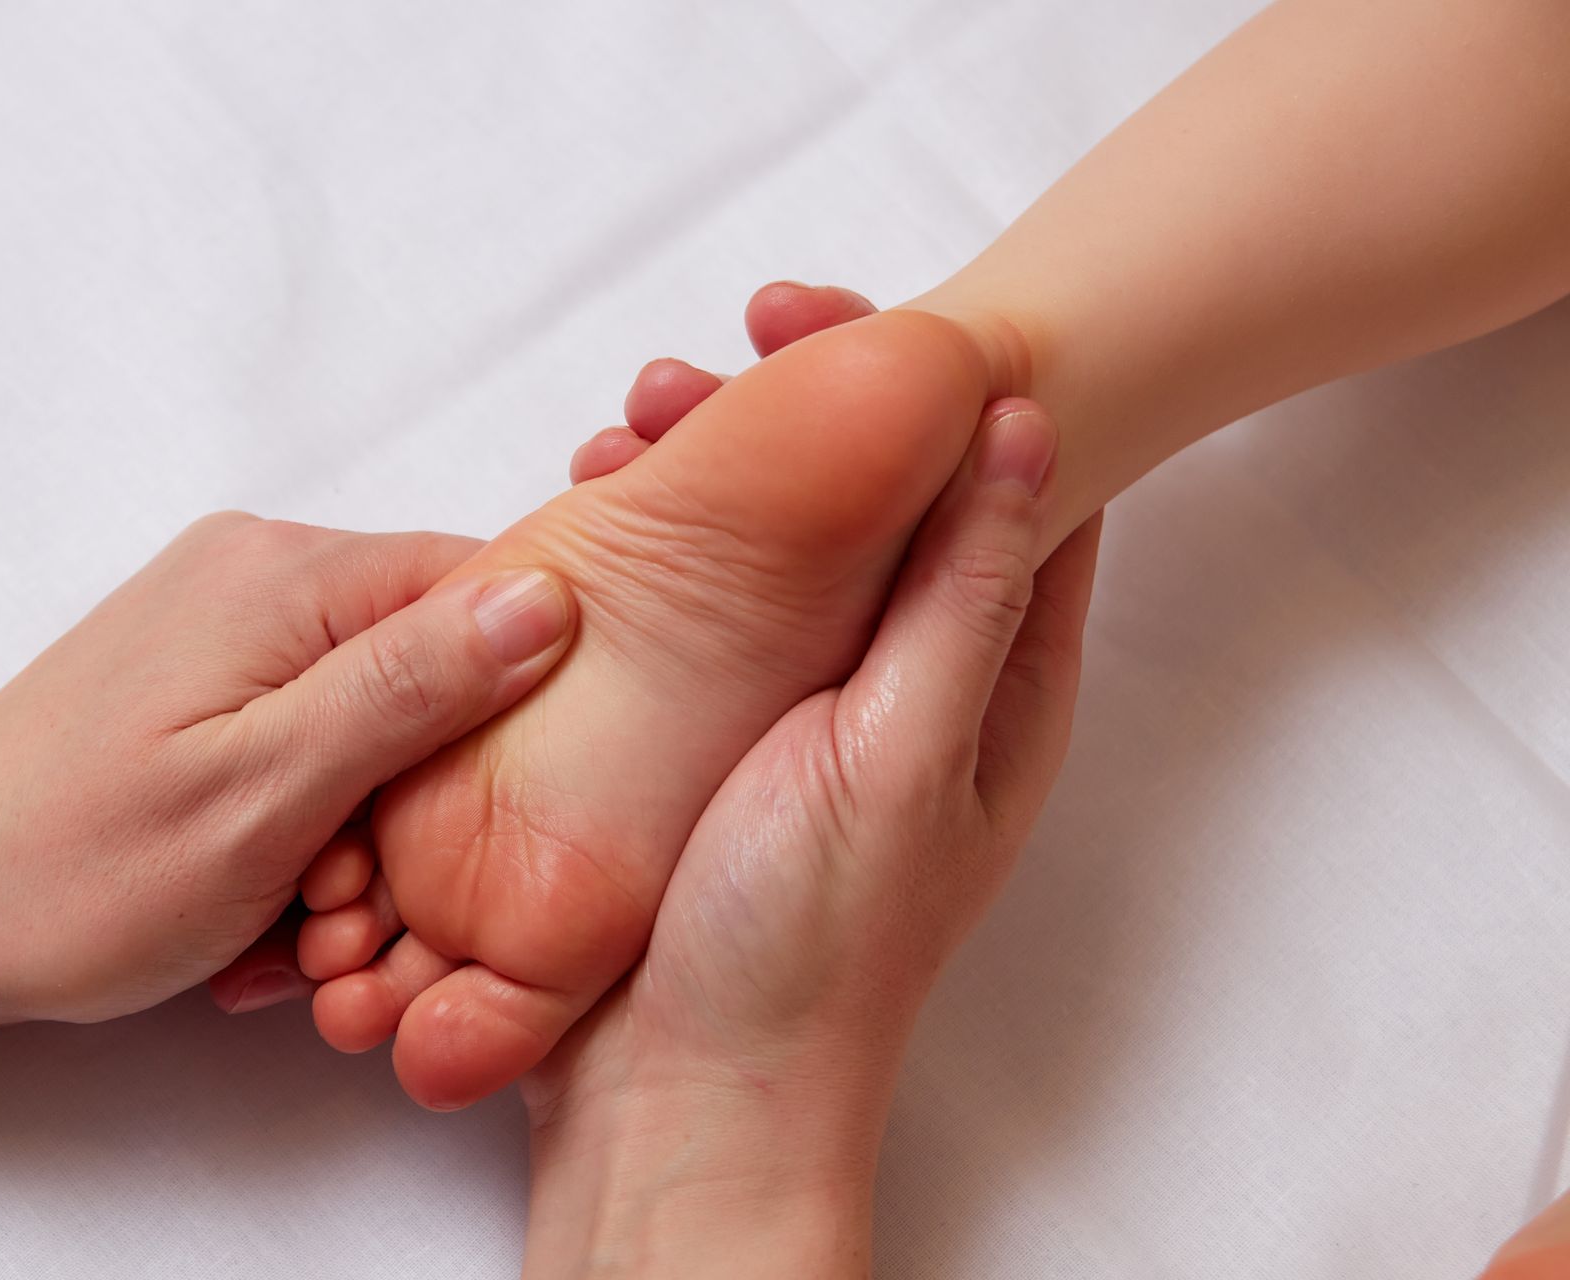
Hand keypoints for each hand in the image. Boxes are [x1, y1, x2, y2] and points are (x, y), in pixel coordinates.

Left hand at [0, 515, 580, 1024]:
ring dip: (363, 819)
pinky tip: (263, 893)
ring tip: (294, 914)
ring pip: (375, 709)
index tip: (478, 815)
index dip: (518, 702)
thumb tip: (552, 592)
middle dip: (424, 785)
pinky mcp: (197, 670)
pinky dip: (309, 814)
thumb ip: (411, 687)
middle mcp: (258, 567)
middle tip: (353, 900)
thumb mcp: (271, 792)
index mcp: (287, 573)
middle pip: (432, 655)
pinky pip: (310, 729)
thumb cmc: (81, 871)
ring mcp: (221, 617)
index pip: (485, 587)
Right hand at [522, 283, 1102, 1276]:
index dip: (929, 374)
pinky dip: (648, 536)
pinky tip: (585, 504)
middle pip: (875, 488)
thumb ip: (964, 593)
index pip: (1001, 478)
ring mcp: (803, 696)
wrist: (678, 1099)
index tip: (826, 315)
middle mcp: (909, 676)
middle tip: (695, 361)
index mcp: (995, 678)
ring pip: (776, 533)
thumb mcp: (900, 756)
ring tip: (619, 423)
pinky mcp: (709, 724)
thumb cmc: (804, 950)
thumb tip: (1033, 421)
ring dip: (705, 459)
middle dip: (788, 401)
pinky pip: (695, 597)